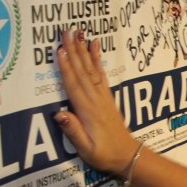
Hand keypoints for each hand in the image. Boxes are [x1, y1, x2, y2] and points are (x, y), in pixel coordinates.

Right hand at [54, 30, 140, 175]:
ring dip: (83, 50)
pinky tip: (95, 46)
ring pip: (91, 69)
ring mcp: (103, 97)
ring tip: (79, 32)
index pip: (74, 86)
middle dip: (74, 51)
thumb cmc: (104, 154)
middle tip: (67, 31)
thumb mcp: (85, 149)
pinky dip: (97, 59)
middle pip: (82, 72)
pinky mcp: (107, 97)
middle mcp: (95, 100)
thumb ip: (73, 131)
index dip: (66, 68)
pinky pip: (101, 74)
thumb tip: (59, 114)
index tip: (60, 50)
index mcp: (87, 112)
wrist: (127, 155)